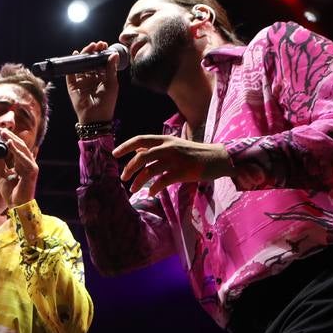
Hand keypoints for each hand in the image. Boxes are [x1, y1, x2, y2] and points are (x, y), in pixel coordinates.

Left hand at [0, 128, 37, 207]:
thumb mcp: (0, 173)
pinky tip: (10, 144)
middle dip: (10, 137)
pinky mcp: (32, 172)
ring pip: (23, 150)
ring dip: (13, 141)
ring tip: (4, 134)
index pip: (16, 148)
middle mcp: (28, 164)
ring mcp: (32, 167)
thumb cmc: (10, 192)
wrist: (17, 205)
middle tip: (0, 130)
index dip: (8, 139)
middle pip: (20, 146)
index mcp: (22, 164)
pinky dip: (17, 151)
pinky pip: (24, 159)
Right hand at [64, 40, 119, 122]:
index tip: (104, 45)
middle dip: (93, 52)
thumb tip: (114, 54)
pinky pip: (71, 73)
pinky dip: (72, 64)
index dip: (102, 53)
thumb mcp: (112, 84)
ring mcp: (81, 81)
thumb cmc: (107, 102)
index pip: (100, 62)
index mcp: (102, 77)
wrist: (96, 117)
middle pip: (90, 61)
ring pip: (81, 65)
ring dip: (84, 55)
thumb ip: (111, 69)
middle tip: (97, 44)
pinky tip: (75, 55)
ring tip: (89, 47)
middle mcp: (91, 78)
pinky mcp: (73, 85)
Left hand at [113, 134, 231, 196]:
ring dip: (138, 181)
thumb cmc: (195, 153)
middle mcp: (169, 147)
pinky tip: (151, 193)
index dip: (125, 146)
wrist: (218, 158)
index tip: (114, 154)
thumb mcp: (174, 145)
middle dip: (129, 167)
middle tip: (123, 178)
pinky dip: (153, 188)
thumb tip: (138, 150)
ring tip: (133, 189)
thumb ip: (157, 147)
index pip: (141, 139)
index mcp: (165, 140)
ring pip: (150, 170)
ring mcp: (176, 160)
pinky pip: (162, 181)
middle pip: (142, 156)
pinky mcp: (183, 172)